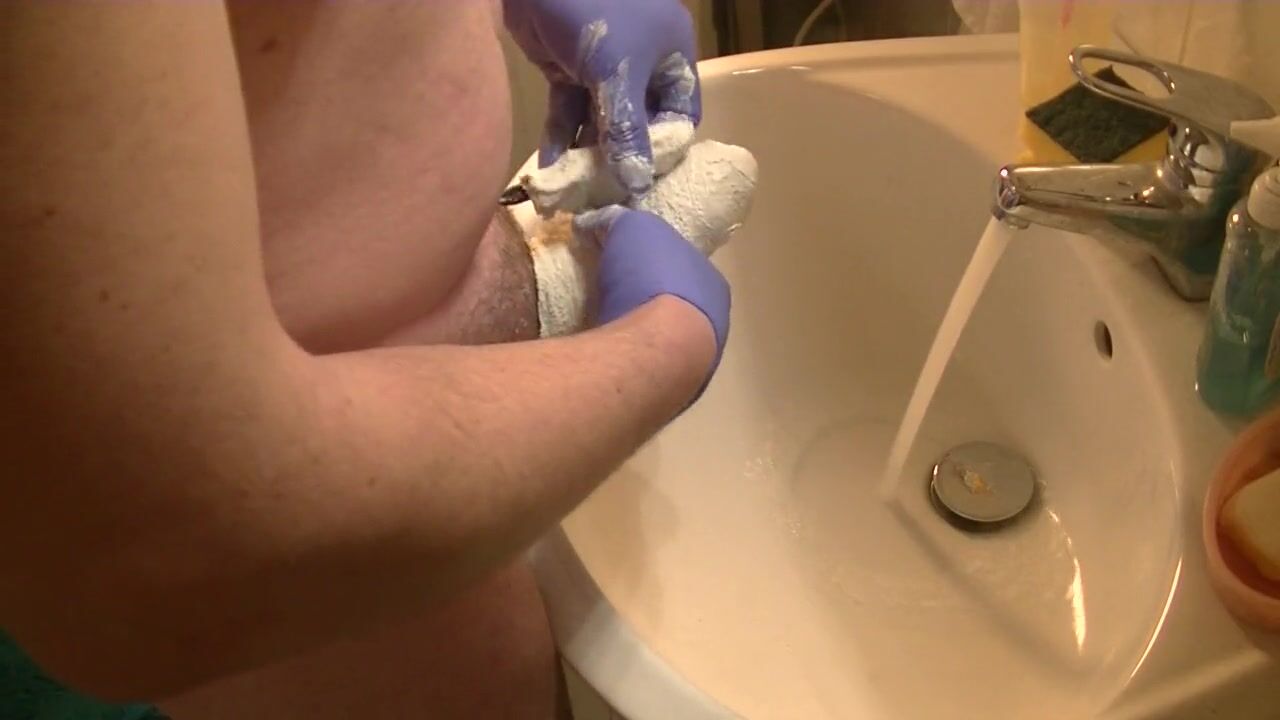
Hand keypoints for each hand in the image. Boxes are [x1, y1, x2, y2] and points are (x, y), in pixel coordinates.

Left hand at [503, 0, 701, 195]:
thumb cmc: (593, 10)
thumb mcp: (615, 73)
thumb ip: (627, 131)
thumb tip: (637, 185)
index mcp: (671, 54)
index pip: (680, 114)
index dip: (665, 150)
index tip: (645, 184)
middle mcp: (643, 61)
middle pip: (639, 122)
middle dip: (621, 158)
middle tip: (607, 196)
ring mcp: (603, 65)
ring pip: (601, 119)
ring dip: (587, 153)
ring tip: (574, 189)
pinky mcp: (568, 67)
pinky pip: (570, 109)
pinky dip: (561, 135)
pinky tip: (550, 168)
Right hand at [574, 207, 729, 391]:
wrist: (653, 352)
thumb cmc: (651, 281)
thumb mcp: (632, 228)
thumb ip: (616, 220)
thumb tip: (593, 222)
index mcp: (712, 284)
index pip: (683, 268)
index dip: (653, 261)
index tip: (625, 262)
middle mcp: (714, 327)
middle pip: (675, 309)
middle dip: (647, 303)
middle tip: (612, 297)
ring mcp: (696, 367)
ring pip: (664, 346)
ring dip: (640, 338)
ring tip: (605, 331)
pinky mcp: (669, 398)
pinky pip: (646, 372)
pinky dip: (630, 364)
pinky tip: (609, 360)